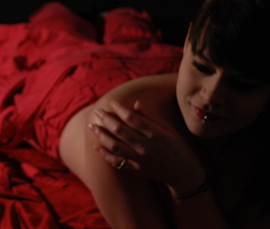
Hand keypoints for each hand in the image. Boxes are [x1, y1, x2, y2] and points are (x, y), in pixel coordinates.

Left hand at [88, 100, 205, 194]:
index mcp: (156, 134)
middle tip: (97, 111)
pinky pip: (117, 162)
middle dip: (106, 119)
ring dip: (101, 136)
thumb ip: (149, 117)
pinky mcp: (137, 170)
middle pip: (120, 131)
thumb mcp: (167, 129)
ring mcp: (140, 160)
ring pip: (115, 146)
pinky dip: (105, 155)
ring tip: (92, 126)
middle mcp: (147, 147)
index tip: (112, 102)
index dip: (120, 109)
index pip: (133, 119)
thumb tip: (134, 103)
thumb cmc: (176, 147)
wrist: (184, 174)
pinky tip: (96, 146)